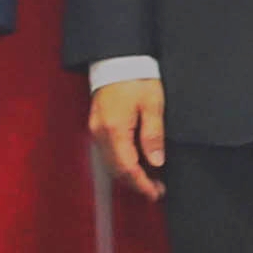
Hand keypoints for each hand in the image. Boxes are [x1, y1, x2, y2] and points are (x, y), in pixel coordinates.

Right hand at [89, 78, 168, 202]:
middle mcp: (100, 133)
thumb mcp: (152, 104)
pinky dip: (121, 163)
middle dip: (136, 183)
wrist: (117, 58)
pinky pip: (107, 152)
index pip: (127, 167)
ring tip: (150, 179)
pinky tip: (136, 163)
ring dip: (128, 175)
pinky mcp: (97, 125)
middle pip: (116, 170)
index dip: (142, 184)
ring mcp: (96, 129)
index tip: (156, 193)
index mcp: (115, 129)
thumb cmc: (137, 78)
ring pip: (110, 163)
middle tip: (157, 190)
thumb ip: (153, 134)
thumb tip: (156, 162)